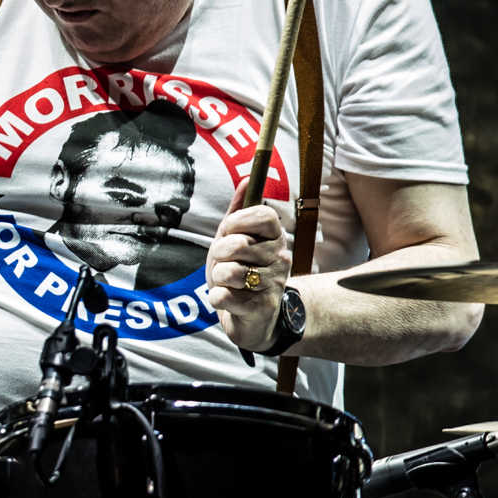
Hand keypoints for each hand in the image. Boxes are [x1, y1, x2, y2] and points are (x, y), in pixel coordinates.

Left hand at [206, 180, 293, 352]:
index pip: (262, 214)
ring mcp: (273, 284)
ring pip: (228, 272)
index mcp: (275, 237)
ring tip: (229, 283)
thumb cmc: (242, 273)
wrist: (253, 319)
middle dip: (219, 254)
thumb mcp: (235, 239)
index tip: (230, 231)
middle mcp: (280, 258)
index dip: (238, 221)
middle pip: (237, 244)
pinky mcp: (261, 308)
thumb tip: (247, 178)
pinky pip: (223, 296)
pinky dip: (217, 299)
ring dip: (218, 279)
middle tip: (225, 262)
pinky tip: (230, 301)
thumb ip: (239, 211)